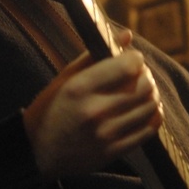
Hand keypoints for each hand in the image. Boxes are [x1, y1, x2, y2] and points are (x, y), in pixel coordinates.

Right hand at [23, 30, 162, 180]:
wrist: (37, 153)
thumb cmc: (50, 110)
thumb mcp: (64, 79)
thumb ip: (96, 55)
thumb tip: (127, 35)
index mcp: (80, 87)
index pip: (129, 65)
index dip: (135, 58)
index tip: (130, 59)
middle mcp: (94, 110)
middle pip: (145, 86)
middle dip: (146, 76)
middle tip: (139, 75)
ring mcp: (105, 134)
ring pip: (150, 107)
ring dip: (151, 95)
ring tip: (141, 92)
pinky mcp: (113, 151)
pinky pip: (148, 130)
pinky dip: (152, 117)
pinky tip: (143, 111)